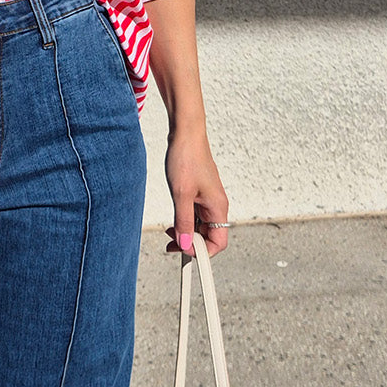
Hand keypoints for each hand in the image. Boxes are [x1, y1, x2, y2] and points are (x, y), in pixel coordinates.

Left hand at [163, 126, 229, 257]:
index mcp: (218, 207)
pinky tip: (172, 219)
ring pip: (200, 226)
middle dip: (191, 243)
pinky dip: (184, 220)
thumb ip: (184, 221)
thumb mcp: (181, 194)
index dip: (201, 252)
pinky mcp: (200, 193)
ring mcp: (208, 199)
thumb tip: (185, 244)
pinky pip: (195, 214)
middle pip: (209, 236)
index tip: (183, 251)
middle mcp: (216, 205)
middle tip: (170, 243)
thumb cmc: (186, 159)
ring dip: (186, 232)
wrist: (185, 134)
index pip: (218, 243)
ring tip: (168, 232)